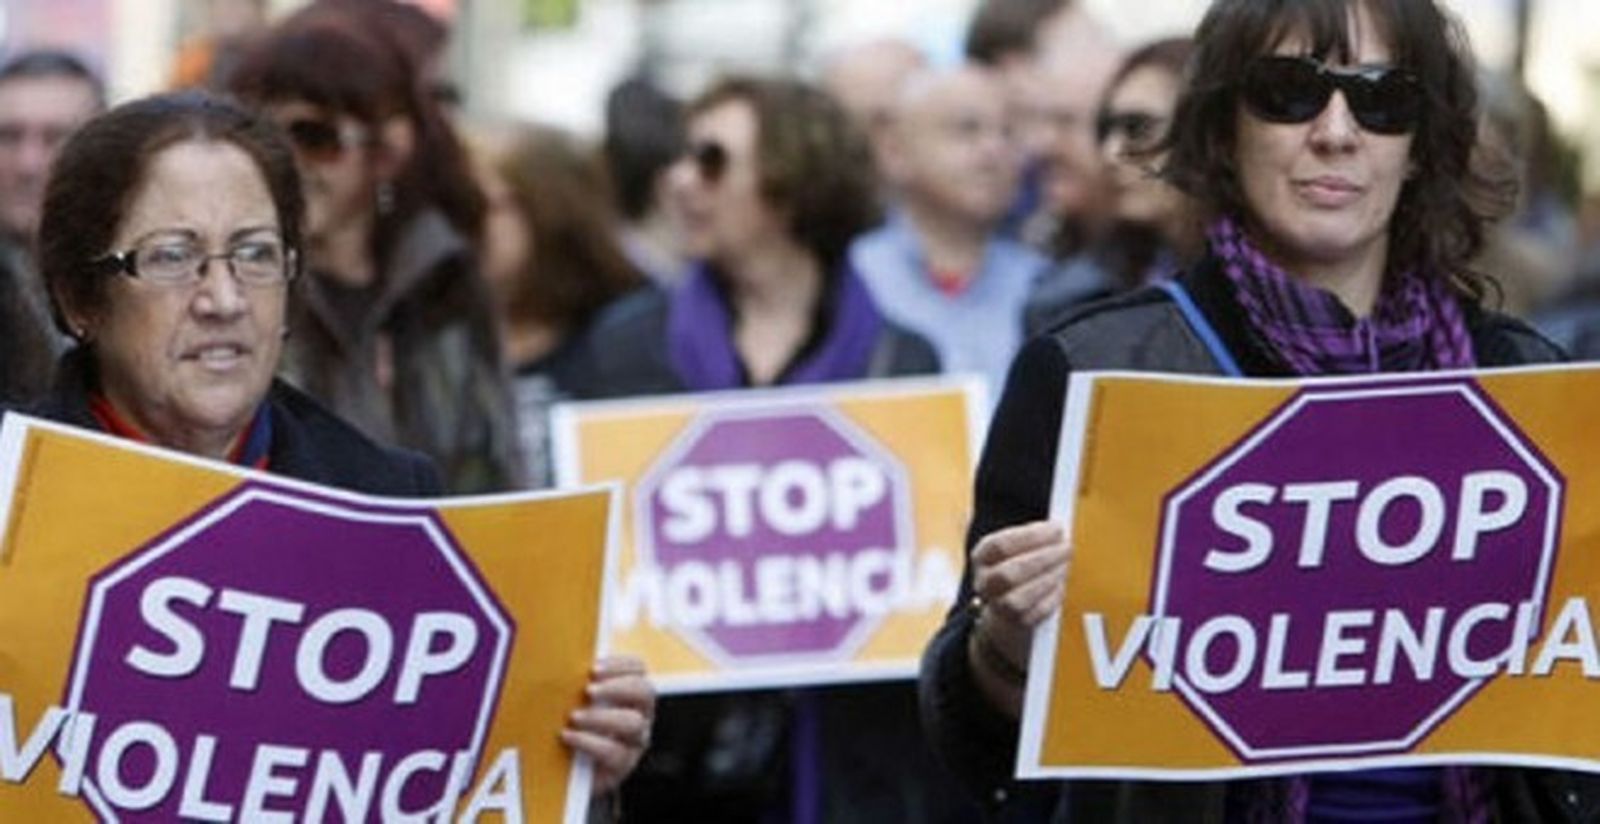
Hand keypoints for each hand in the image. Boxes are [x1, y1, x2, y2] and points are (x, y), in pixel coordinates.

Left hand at [561, 655, 654, 794]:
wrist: (569, 773)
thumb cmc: (572, 726)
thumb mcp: (575, 699)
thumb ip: (574, 680)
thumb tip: (555, 661)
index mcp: (630, 692)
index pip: (638, 668)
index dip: (620, 664)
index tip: (593, 668)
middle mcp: (640, 714)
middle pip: (645, 691)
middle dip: (616, 687)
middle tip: (588, 690)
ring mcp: (634, 741)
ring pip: (633, 723)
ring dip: (602, 716)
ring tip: (574, 716)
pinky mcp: (622, 766)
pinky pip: (614, 752)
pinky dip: (589, 742)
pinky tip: (568, 736)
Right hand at [968, 521, 1070, 700]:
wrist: (1006, 607)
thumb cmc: (1016, 568)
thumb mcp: (1016, 548)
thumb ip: (1033, 538)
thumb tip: (1057, 530)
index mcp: (983, 557)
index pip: (1000, 545)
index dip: (1031, 536)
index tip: (1056, 529)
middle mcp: (985, 583)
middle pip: (1009, 573)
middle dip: (1043, 559)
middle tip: (1066, 548)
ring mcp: (998, 606)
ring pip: (1019, 598)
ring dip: (1048, 578)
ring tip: (1064, 564)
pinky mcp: (1017, 623)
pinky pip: (1036, 613)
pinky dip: (1052, 596)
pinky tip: (1061, 583)